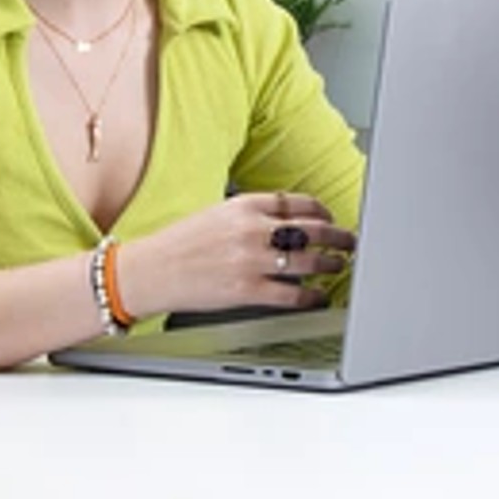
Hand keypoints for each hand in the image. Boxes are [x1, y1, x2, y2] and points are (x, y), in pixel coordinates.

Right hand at [118, 191, 354, 314]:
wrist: (149, 271)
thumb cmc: (179, 244)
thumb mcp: (217, 213)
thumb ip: (252, 213)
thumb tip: (288, 218)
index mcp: (244, 205)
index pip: (298, 202)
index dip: (322, 210)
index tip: (330, 217)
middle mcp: (252, 230)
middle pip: (312, 229)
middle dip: (338, 236)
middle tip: (350, 240)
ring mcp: (251, 260)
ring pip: (308, 260)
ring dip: (331, 264)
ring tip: (339, 266)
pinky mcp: (247, 290)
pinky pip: (292, 293)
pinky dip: (311, 296)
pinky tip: (318, 296)